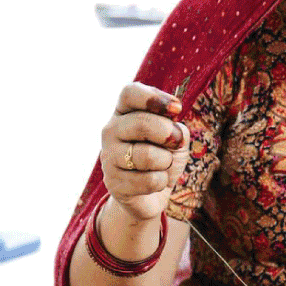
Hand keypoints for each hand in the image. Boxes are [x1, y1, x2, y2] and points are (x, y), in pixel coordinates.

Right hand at [99, 83, 190, 222]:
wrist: (152, 193)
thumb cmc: (164, 157)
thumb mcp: (176, 137)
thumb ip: (176, 128)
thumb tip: (174, 132)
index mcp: (124, 112)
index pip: (129, 93)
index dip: (154, 98)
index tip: (177, 109)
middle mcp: (111, 130)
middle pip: (142, 123)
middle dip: (169, 134)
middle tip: (175, 143)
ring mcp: (108, 156)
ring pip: (147, 156)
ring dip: (166, 162)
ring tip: (161, 165)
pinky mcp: (112, 183)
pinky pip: (149, 181)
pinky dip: (161, 182)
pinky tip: (153, 182)